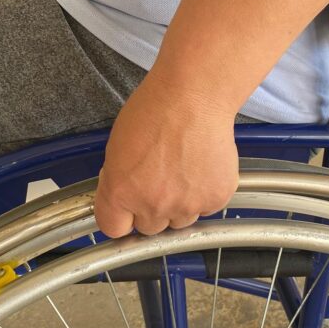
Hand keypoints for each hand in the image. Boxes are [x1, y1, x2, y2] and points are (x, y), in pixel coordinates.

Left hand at [94, 75, 238, 237]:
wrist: (194, 98)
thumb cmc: (155, 110)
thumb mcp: (117, 146)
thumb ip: (119, 180)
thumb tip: (122, 194)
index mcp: (120, 193)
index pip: (114, 229)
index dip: (121, 218)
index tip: (127, 212)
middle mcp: (152, 205)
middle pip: (150, 228)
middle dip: (152, 209)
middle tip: (160, 181)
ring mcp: (186, 205)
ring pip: (181, 221)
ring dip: (181, 204)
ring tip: (184, 171)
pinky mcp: (214, 199)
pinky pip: (207, 208)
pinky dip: (205, 193)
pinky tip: (202, 168)